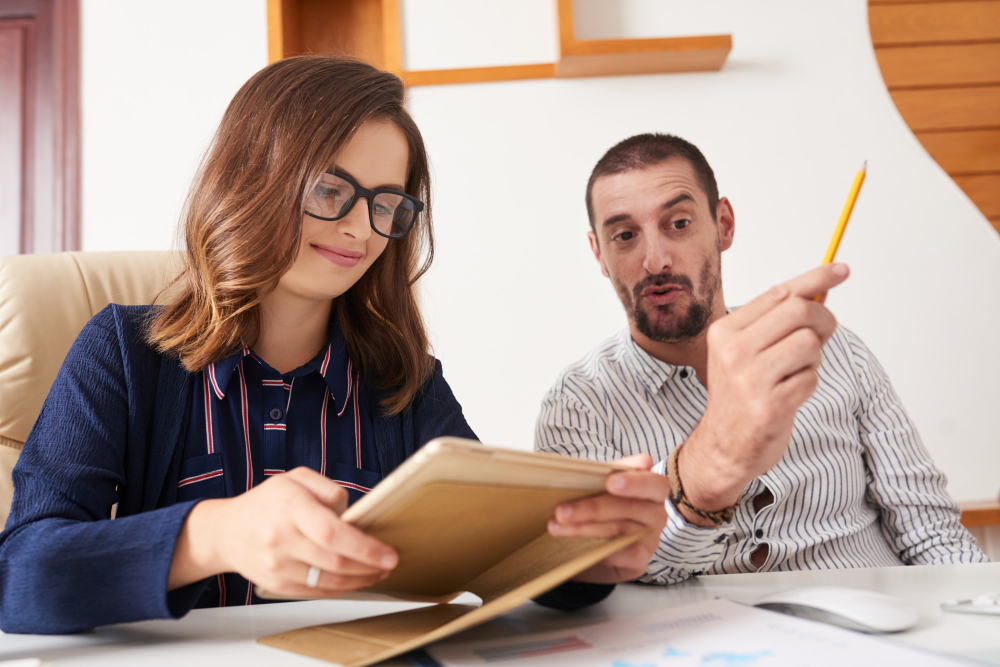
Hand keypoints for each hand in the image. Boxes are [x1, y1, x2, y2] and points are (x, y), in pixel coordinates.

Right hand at [168, 467, 397, 596]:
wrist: (226, 532)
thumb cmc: (267, 502)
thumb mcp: (296, 479)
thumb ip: (328, 489)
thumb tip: (353, 513)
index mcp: (290, 508)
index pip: (332, 533)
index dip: (365, 547)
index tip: (389, 553)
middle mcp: (281, 539)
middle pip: (335, 562)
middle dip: (370, 566)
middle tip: (390, 562)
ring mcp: (277, 567)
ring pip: (328, 581)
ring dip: (359, 580)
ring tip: (377, 572)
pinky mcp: (277, 586)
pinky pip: (316, 591)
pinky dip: (340, 588)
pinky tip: (354, 580)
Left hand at [548, 454, 669, 583]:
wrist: (600, 548)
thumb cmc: (604, 508)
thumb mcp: (602, 487)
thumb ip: (605, 473)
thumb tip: (601, 464)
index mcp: (651, 489)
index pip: (654, 483)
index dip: (634, 482)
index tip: (610, 482)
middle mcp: (656, 513)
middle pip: (628, 508)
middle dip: (592, 509)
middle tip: (561, 511)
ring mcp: (651, 538)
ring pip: (619, 531)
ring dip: (584, 529)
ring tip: (555, 527)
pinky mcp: (640, 560)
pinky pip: (622, 554)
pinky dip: (598, 550)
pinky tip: (576, 548)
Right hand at [679, 264, 848, 522]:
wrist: (723, 447)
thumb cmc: (740, 395)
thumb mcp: (745, 352)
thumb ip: (776, 321)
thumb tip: (820, 290)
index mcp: (725, 331)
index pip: (779, 293)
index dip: (816, 278)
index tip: (841, 269)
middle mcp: (733, 350)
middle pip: (799, 312)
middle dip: (823, 319)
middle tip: (823, 334)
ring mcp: (750, 378)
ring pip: (809, 344)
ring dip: (814, 359)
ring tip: (795, 372)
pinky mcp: (769, 404)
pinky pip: (810, 379)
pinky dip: (808, 385)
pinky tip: (789, 395)